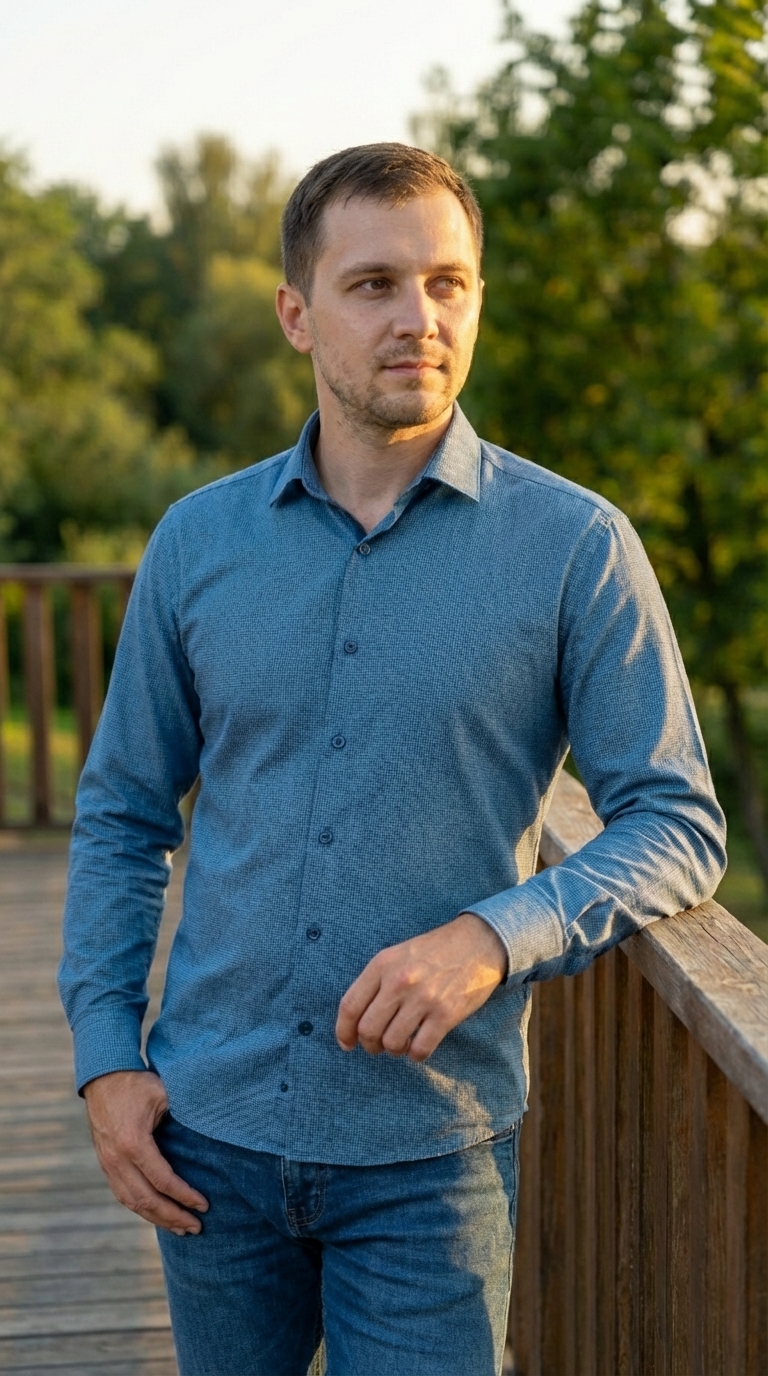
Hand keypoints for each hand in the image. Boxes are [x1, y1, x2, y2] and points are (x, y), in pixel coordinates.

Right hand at [83, 1070, 208, 1234]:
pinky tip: (158, 1215)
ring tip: (181, 1229)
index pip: (163, 1181)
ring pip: (133, 1203)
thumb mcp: (163, 1093)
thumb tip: (214, 1127)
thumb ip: (184, 1113)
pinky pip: (123, 1195)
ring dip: (157, 1219)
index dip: (184, 1196)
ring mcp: (108, 1165)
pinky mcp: (106, 1165)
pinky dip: (142, 1209)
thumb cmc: (137, 1084)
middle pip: (147, 1200)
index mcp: (133, 1143)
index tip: (204, 1206)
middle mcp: (117, 1160)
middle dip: (173, 1216)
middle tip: (197, 1228)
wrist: (102, 1078)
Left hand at [335, 913, 506, 1062]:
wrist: (478, 942)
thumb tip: (357, 1019)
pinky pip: (420, 1049)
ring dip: (393, 1050)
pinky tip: (419, 1046)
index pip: (350, 1006)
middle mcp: (399, 981)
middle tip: (378, 1045)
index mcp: (382, 964)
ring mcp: (423, 998)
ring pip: (391, 1043)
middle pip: (368, 1029)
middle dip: (369, 1045)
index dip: (343, 1031)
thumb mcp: (398, 954)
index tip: (347, 1043)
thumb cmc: (434, 951)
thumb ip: (377, 981)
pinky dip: (415, 1055)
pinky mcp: (446, 1014)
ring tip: (401, 1043)